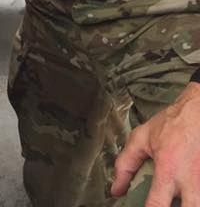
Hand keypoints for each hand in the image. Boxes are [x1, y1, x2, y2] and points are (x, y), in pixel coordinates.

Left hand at [111, 81, 199, 204]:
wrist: (198, 111)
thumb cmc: (172, 124)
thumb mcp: (142, 139)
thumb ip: (126, 164)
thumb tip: (116, 189)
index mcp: (168, 170)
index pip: (157, 205)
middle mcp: (190, 180)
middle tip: (167, 204)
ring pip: (199, 204)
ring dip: (190, 203)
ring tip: (179, 200)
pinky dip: (196, 196)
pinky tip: (188, 193)